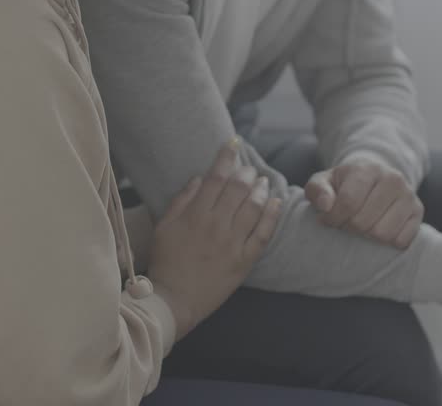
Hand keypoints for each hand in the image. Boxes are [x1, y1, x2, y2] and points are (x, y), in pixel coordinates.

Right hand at [148, 138, 282, 338]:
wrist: (175, 300)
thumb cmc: (165, 262)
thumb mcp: (164, 227)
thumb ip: (181, 200)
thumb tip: (200, 179)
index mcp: (194, 215)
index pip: (215, 177)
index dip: (226, 157)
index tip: (234, 142)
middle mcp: (215, 226)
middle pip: (238, 188)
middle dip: (247, 172)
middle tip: (250, 168)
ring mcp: (232, 243)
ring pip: (254, 207)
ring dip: (262, 189)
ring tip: (264, 181)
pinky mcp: (244, 261)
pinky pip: (264, 234)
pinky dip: (273, 215)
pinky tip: (277, 202)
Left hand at [304, 156, 421, 248]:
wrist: (374, 177)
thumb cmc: (344, 183)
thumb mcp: (323, 181)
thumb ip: (317, 190)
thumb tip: (326, 206)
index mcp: (367, 169)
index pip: (348, 203)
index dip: (333, 218)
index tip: (327, 219)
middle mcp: (392, 179)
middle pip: (363, 222)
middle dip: (348, 227)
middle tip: (344, 222)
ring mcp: (408, 195)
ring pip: (383, 234)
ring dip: (367, 237)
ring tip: (361, 224)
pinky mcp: (418, 212)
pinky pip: (401, 240)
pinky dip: (387, 242)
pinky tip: (378, 228)